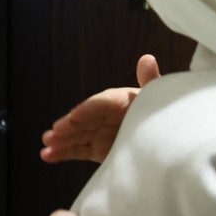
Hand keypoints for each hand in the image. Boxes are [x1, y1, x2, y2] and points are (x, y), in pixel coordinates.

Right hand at [40, 54, 160, 163]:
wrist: (168, 137)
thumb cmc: (162, 112)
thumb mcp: (158, 96)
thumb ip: (151, 81)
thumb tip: (147, 59)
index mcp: (120, 100)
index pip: (101, 104)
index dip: (87, 111)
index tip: (74, 118)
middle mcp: (106, 115)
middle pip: (85, 120)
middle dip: (69, 127)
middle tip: (54, 134)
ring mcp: (100, 132)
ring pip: (77, 136)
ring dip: (61, 141)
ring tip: (47, 147)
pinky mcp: (98, 148)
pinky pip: (78, 149)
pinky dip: (63, 153)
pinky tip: (48, 156)